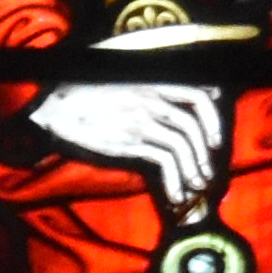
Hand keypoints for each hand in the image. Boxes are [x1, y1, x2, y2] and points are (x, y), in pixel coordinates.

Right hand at [19, 73, 226, 207]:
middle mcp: (151, 99)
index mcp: (152, 81)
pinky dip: (175, 181)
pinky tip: (175, 194)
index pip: (198, 92)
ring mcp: (142, 120)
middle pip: (193, 124)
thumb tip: (172, 91)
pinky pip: (164, 163)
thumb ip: (148, 83)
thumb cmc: (85, 92)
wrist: (56, 109)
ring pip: (182, 146)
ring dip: (194, 169)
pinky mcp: (130, 142)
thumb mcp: (121, 78)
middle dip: (206, 150)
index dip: (213, 115)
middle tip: (208, 168)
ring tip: (197, 185)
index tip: (216, 133)